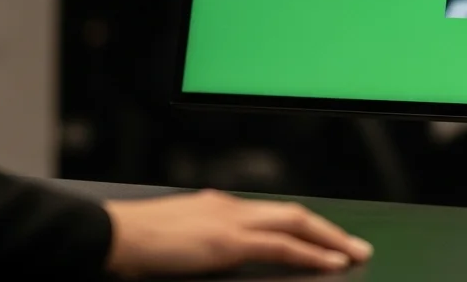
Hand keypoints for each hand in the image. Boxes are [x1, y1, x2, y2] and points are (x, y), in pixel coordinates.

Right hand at [102, 189, 372, 277]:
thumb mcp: (175, 237)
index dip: (301, 226)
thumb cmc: (132, 242)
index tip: (322, 237)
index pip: (270, 213)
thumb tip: (209, 250)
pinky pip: (282, 246)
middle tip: (355, 245)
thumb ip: (200, 240)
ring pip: (296, 224)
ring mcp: (231, 221)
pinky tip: (331, 262)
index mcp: (216, 205)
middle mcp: (229, 206)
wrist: (111, 235)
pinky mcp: (229, 242)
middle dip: (327, 229)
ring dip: (330, 239)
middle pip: (292, 214)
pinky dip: (312, 252)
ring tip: (354, 254)